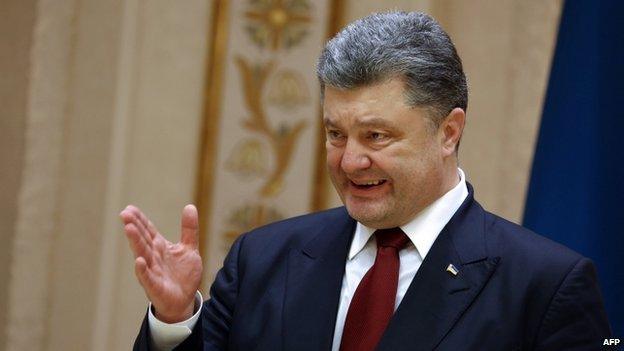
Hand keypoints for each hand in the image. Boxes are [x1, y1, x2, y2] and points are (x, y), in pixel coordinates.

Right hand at [120, 204, 202, 322]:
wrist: (185, 299)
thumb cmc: (183, 274)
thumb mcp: (189, 248)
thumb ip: (189, 229)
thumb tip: (190, 206)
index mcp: (160, 247)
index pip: (148, 230)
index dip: (140, 220)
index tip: (130, 208)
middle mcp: (153, 257)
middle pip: (143, 240)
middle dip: (134, 227)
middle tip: (124, 214)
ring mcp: (153, 271)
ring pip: (142, 255)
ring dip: (135, 243)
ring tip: (129, 229)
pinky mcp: (155, 286)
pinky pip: (147, 277)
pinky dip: (142, 270)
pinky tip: (138, 261)